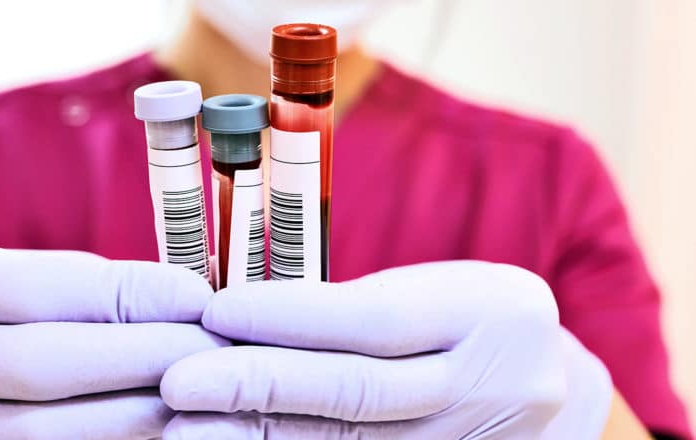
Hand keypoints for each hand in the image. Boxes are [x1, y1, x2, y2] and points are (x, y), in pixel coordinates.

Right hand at [0, 239, 228, 439]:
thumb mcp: (12, 269)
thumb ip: (82, 284)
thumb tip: (183, 300)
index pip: (43, 292)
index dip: (131, 296)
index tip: (198, 296)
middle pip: (48, 367)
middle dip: (147, 356)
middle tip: (217, 346)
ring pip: (47, 433)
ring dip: (140, 412)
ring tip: (202, 390)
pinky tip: (167, 425)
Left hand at [161, 261, 610, 438]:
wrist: (546, 383)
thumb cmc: (470, 319)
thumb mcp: (434, 291)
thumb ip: (353, 310)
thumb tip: (249, 321)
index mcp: (487, 316)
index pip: (374, 320)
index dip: (290, 316)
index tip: (217, 310)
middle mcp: (484, 388)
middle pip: (357, 391)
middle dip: (260, 386)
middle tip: (180, 382)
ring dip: (264, 436)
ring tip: (192, 426)